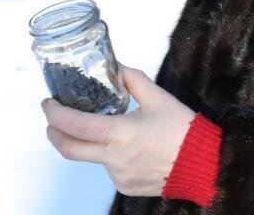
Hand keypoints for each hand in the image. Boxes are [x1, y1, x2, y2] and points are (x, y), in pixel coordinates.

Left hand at [41, 64, 195, 196]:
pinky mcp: (125, 187)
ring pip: (93, 157)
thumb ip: (133, 79)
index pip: (75, 125)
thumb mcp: (159, 97)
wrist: (205, 166)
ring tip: (112, 129)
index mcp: (121, 133)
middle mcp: (115, 158)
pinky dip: (111, 155)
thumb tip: (115, 67)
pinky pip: (109, 169)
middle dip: (54, 132)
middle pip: (69, 149)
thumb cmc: (183, 130)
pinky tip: (131, 148)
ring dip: (92, 142)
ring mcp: (119, 176)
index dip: (55, 114)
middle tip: (53, 118)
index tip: (48, 103)